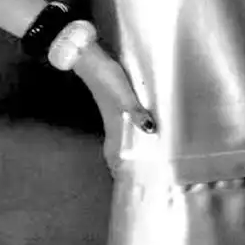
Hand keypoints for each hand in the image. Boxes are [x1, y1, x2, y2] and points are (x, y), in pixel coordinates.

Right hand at [71, 42, 155, 169]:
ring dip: (136, 147)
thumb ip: (135, 112)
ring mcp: (115, 112)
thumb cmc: (105, 77)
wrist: (90, 56)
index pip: (115, 158)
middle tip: (151, 174)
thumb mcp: (122, 94)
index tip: (135, 188)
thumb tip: (151, 130)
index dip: (120, 173)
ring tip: (154, 155)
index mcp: (114, 126)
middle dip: (131, 164)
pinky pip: (129, 123)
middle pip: (121, 150)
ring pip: (126, 137)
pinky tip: (148, 127)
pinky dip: (137, 130)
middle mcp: (114, 123)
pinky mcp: (119, 101)